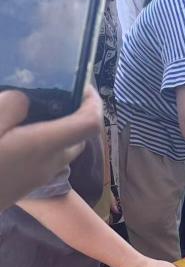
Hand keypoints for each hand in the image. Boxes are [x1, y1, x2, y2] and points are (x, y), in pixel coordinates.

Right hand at [0, 87, 103, 210]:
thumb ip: (9, 108)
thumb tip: (24, 99)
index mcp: (44, 145)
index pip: (90, 124)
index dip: (94, 101)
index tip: (81, 84)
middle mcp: (49, 162)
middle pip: (81, 137)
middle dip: (77, 113)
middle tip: (57, 92)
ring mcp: (39, 176)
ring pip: (64, 149)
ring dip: (61, 128)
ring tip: (36, 109)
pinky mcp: (27, 183)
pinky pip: (48, 158)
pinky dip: (46, 141)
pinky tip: (20, 131)